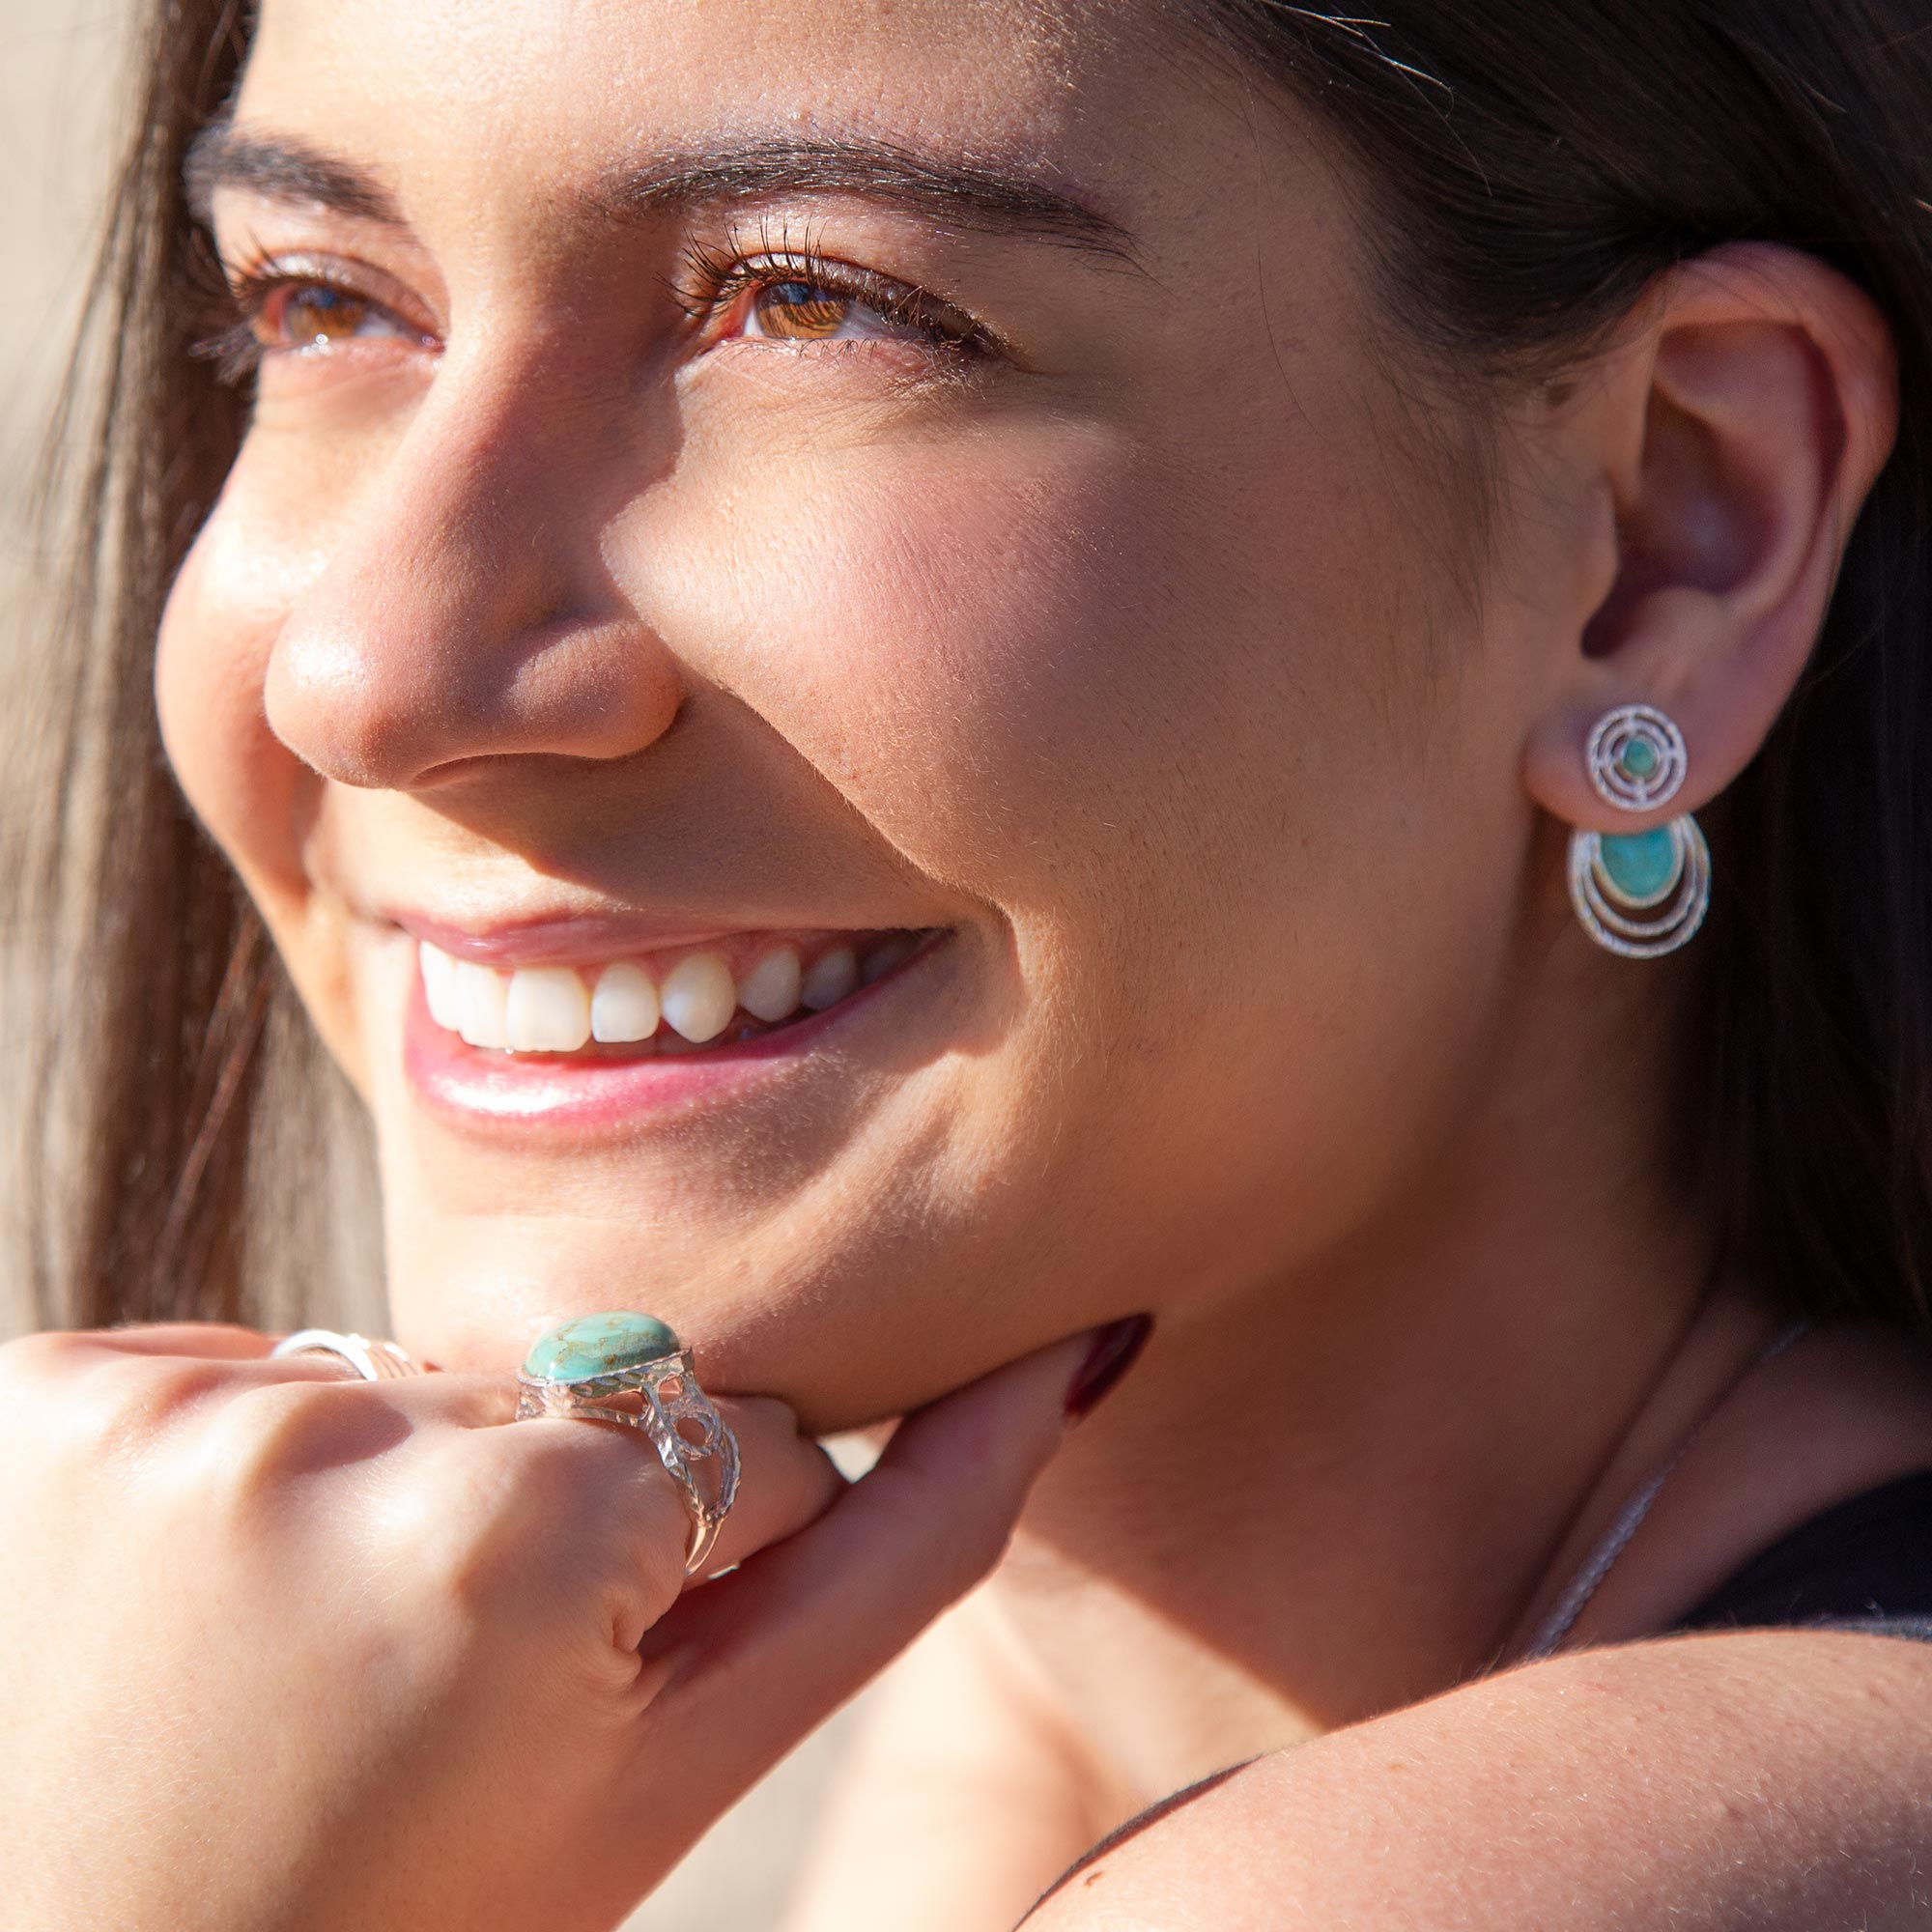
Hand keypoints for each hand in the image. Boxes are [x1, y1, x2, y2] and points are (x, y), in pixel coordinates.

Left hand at [0, 1320, 1104, 1931]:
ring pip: (403, 1364)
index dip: (681, 1571)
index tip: (571, 1685)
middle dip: (540, 1506)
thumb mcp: (680, 1767)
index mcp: (523, 1536)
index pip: (729, 1430)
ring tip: (305, 1656)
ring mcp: (161, 1408)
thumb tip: (1073, 1345)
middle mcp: (328, 1433)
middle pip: (560, 1381)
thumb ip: (902, 1550)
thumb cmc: (425, 1918)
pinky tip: (188, 1607)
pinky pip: (238, 1356)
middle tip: (423, 1687)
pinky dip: (244, 1454)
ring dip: (391, 1481)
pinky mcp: (39, 1382)